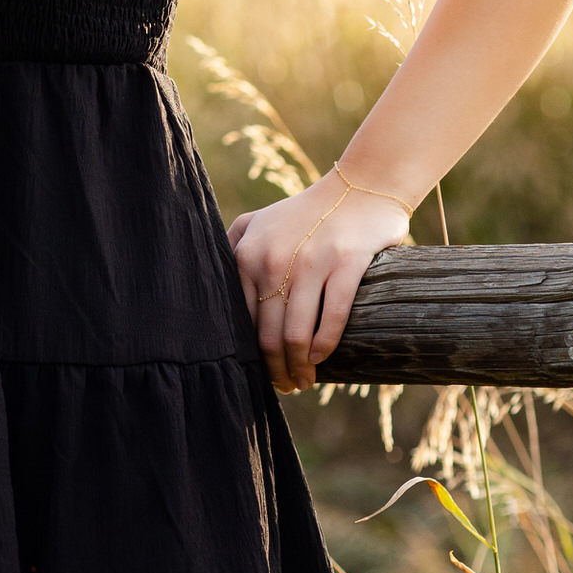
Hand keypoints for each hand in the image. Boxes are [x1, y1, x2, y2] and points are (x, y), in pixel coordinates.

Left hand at [228, 174, 411, 393]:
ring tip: (304, 381)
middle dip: (276, 370)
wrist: (360, 186)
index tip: (260, 373)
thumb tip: (212, 289)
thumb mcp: (259, 221)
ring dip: (299, 367)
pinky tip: (319, 358)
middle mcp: (274, 260)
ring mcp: (311, 262)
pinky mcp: (346, 264)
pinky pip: (332, 318)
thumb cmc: (307, 212)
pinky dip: (323, 346)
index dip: (250, 355)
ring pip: (296, 333)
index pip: (241, 320)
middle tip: (286, 386)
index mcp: (248, 254)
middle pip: (268, 335)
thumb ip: (233, 247)